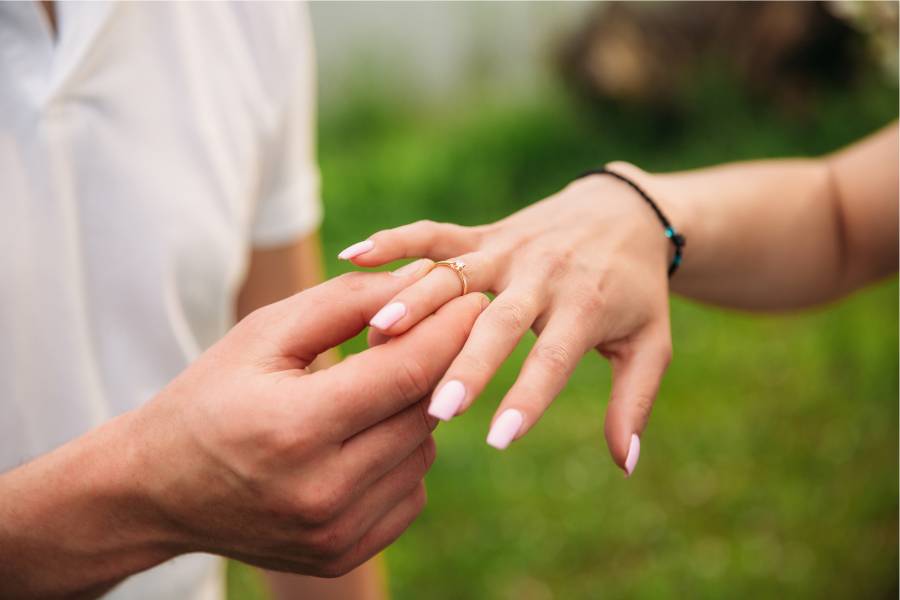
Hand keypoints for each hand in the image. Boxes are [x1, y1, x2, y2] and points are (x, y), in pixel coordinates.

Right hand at [136, 263, 485, 574]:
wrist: (158, 490)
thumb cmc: (210, 396)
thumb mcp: (265, 333)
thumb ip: (349, 301)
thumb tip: (426, 277)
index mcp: (296, 428)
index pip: (408, 371)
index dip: (449, 328)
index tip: (473, 296)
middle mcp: (322, 492)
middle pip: (424, 411)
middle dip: (438, 363)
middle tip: (431, 331)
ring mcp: (335, 534)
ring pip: (423, 451)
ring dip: (416, 410)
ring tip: (375, 388)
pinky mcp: (343, 556)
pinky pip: (410, 492)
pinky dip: (403, 456)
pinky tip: (366, 436)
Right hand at [339, 162, 674, 474]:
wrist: (627, 211)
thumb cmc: (636, 289)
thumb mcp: (650, 345)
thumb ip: (633, 402)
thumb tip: (625, 464)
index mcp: (584, 306)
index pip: (553, 359)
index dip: (528, 397)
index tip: (499, 439)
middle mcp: (541, 275)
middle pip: (498, 321)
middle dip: (466, 363)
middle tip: (436, 408)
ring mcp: (507, 250)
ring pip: (457, 275)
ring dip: (417, 301)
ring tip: (379, 335)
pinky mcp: (484, 234)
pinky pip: (436, 233)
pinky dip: (396, 240)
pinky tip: (353, 256)